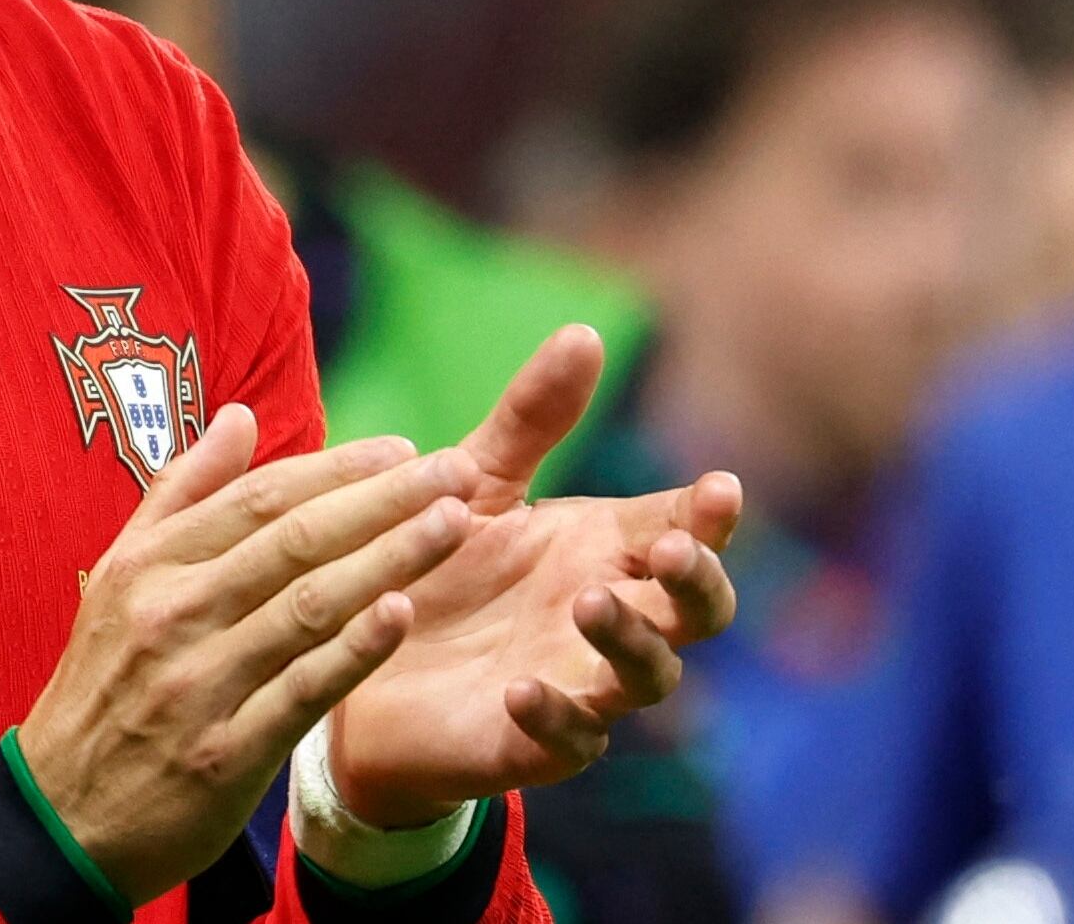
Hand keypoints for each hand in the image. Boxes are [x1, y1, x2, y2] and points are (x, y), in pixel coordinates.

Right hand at [16, 406, 483, 901]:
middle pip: (294, 541)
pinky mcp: (225, 753)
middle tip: (457, 471)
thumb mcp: (118, 578)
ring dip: (390, 559)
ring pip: (309, 606)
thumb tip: (237, 417)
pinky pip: (301, 690)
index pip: (258, 499)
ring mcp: (198, 684)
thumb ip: (179, 494)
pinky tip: (402, 614)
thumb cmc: (102, 687)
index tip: (402, 449)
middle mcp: (172, 614)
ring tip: (454, 526)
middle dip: (385, 500)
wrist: (62, 814)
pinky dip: (353, 650)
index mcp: (149, 565)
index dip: (336, 469)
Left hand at [319, 326, 741, 831]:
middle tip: (670, 551)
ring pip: (648, 675)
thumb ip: (530, 419)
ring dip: (631, 641)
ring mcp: (581, 683)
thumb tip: (583, 330)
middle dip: (697, 581)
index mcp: (604, 549)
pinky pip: (570, 740)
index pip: (682, 530)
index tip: (721, 488)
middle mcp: (608, 617)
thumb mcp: (475, 480)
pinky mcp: (533, 744)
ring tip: (590, 601)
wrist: (353, 656)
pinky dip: (556, 715)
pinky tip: (523, 690)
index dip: (708, 517)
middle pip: (695, 610)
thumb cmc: (436, 563)